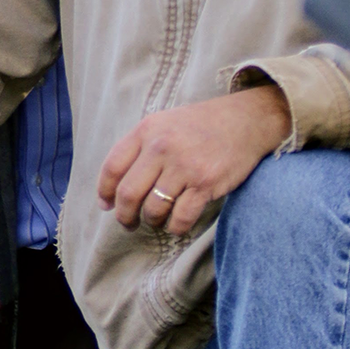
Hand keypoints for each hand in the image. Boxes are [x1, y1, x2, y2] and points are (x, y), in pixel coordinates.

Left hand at [96, 86, 291, 235]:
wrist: (244, 121)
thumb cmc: (199, 125)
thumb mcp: (162, 123)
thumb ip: (139, 147)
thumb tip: (115, 185)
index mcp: (145, 131)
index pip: (112, 167)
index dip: (105, 191)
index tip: (106, 205)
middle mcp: (161, 147)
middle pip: (129, 193)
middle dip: (124, 214)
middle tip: (128, 223)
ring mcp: (184, 166)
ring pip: (153, 208)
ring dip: (151, 221)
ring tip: (155, 220)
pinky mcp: (206, 183)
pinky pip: (181, 217)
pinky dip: (175, 227)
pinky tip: (176, 225)